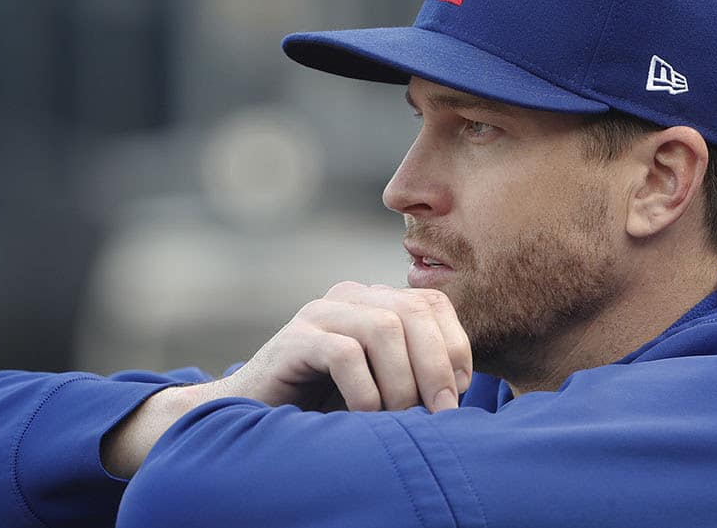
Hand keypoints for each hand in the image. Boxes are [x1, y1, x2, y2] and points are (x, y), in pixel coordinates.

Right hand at [225, 282, 472, 412]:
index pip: (432, 303)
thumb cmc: (327, 403)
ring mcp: (320, 314)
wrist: (256, 412)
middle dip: (435, 366)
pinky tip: (366, 416)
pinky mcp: (294, 340)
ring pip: (384, 328)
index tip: (459, 392)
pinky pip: (344, 354)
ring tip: (399, 418)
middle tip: (441, 413)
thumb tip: (460, 390)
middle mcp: (350, 298)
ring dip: (402, 381)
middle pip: (412, 312)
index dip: (454, 345)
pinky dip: (365, 390)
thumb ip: (414, 371)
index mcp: (376, 302)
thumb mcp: (381, 383)